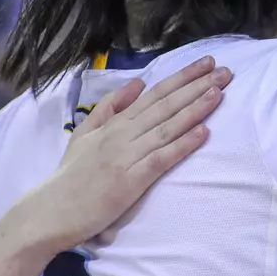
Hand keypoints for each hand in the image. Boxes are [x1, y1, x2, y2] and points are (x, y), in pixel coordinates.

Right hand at [15, 56, 229, 252]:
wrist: (50, 211)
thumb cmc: (71, 175)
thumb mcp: (84, 134)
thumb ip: (109, 108)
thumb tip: (137, 83)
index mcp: (115, 123)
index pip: (155, 94)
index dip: (183, 78)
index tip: (208, 64)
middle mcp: (122, 134)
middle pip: (166, 105)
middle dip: (197, 86)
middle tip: (227, 72)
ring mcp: (126, 156)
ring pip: (167, 127)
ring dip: (195, 109)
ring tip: (219, 93)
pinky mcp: (130, 180)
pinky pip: (161, 158)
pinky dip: (182, 144)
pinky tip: (203, 133)